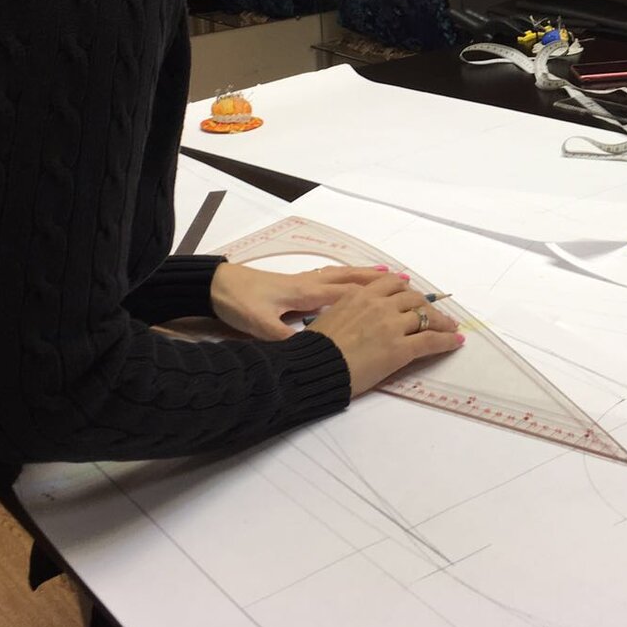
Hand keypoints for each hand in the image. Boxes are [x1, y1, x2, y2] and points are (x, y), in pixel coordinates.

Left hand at [210, 262, 395, 341]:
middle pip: (353, 278)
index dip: (377, 295)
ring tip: (390, 276)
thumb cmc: (240, 303)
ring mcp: (305, 281)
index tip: (403, 298)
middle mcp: (312, 283)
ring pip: (344, 275)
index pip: (350, 292)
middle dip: (381, 282)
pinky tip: (353, 280)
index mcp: (308, 292)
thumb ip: (285, 339)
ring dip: (368, 275)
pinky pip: (332, 277)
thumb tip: (309, 351)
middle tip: (408, 283)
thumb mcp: (260, 326)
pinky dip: (349, 275)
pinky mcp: (297, 284)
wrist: (217, 285)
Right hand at [304, 273, 461, 396]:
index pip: (392, 283)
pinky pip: (430, 340)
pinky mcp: (400, 348)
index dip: (406, 289)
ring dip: (441, 321)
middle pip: (412, 297)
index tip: (412, 295)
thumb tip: (356, 315)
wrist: (314, 368)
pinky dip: (446, 340)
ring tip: (450, 327)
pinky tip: (455, 341)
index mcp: (360, 295)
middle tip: (433, 313)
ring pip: (425, 316)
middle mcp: (379, 304)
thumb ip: (349, 309)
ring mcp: (391, 325)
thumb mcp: (330, 315)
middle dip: (425, 305)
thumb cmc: (315, 348)